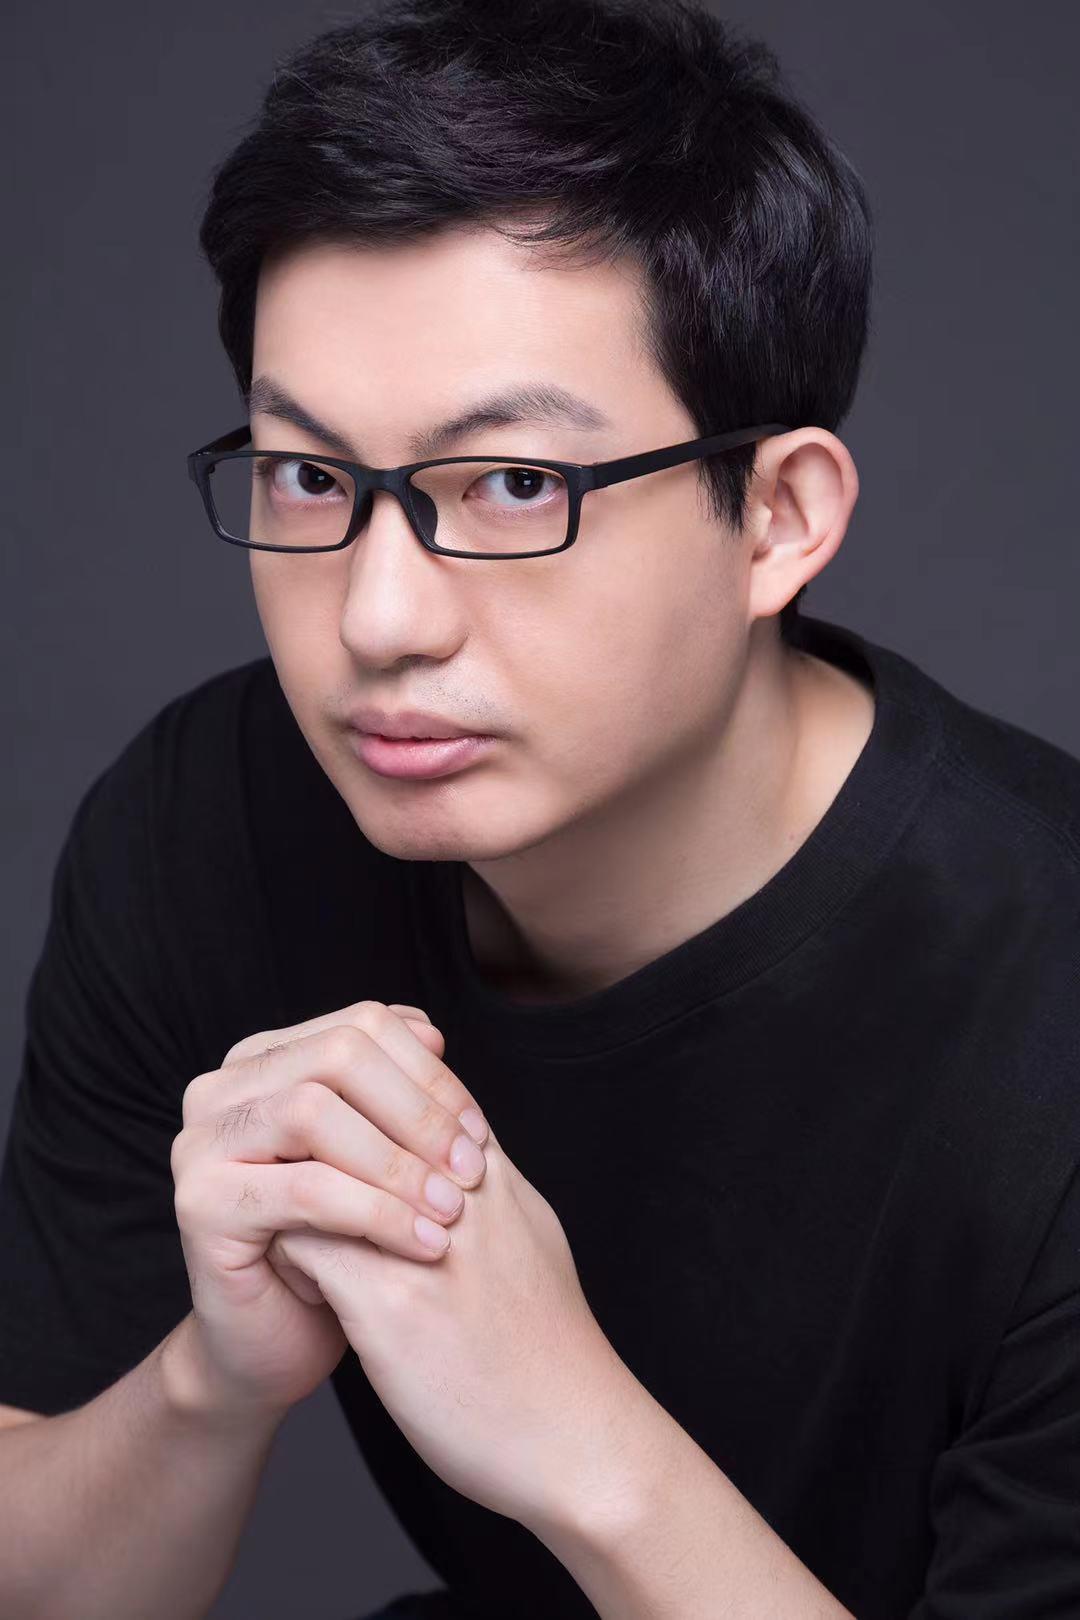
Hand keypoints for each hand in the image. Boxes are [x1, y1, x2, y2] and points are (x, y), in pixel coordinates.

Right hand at [169, 1000, 489, 1422]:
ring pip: (315, 1114)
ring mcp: (202, 1142)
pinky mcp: (200, 1204)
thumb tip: (432, 1032)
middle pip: (340, 1057)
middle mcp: (222, 1088)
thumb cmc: (339, 1245)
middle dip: (418, 1113)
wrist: (277, 1342)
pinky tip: (424, 1242)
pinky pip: (305, 1189)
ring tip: (452, 1210)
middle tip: (472, 1170)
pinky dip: (377, 1213)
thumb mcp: (376, 1156)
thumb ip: (396, 1092)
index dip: (430, 1073)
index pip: (362, 1025)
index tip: (479, 1131)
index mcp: (265, 1059)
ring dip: (398, 1163)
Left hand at [267, 1115, 635, 1535]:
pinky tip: (287, 1277)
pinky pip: (305, 1244)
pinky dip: (287, 1252)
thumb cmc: (551, 1349)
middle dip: (316, 1133)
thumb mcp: (531, 1239)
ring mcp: (424, 1241)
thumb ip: (488, 1191)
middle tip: (284, 1166)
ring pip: (323, 1169)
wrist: (577, 1436)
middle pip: (361, 1111)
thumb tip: (454, 1160)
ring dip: (293, 1188)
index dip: (358, 1104)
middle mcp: (459, 1192)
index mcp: (491, 1174)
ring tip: (282, 1219)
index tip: (327, 1138)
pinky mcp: (389, 1303)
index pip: (409, 1089)